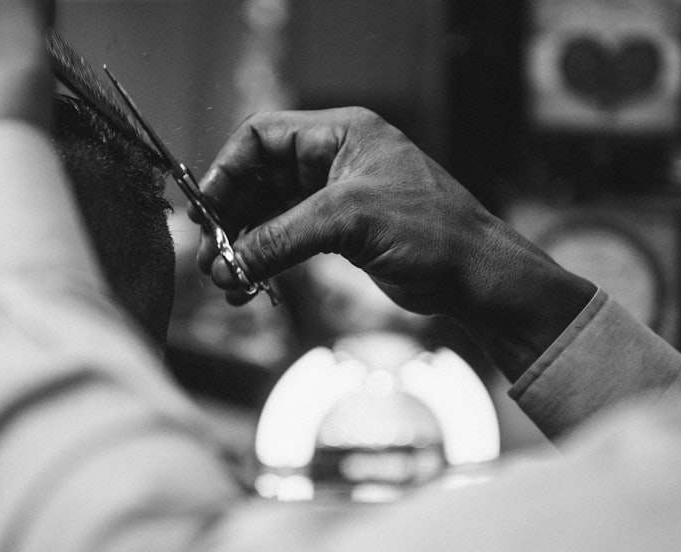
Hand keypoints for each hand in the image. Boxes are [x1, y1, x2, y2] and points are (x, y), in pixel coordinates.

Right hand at [195, 107, 486, 314]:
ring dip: (245, 246)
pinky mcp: (342, 233)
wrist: (474, 276)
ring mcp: (337, 197)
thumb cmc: (431, 231)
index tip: (206, 211)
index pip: (261, 137)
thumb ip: (283, 238)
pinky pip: (289, 241)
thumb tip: (230, 265)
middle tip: (210, 257)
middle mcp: (335, 160)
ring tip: (225, 282)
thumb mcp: (349, 222)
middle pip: (259, 179)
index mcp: (341, 135)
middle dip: (232, 218)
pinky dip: (266, 262)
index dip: (227, 171)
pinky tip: (249, 288)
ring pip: (271, 215)